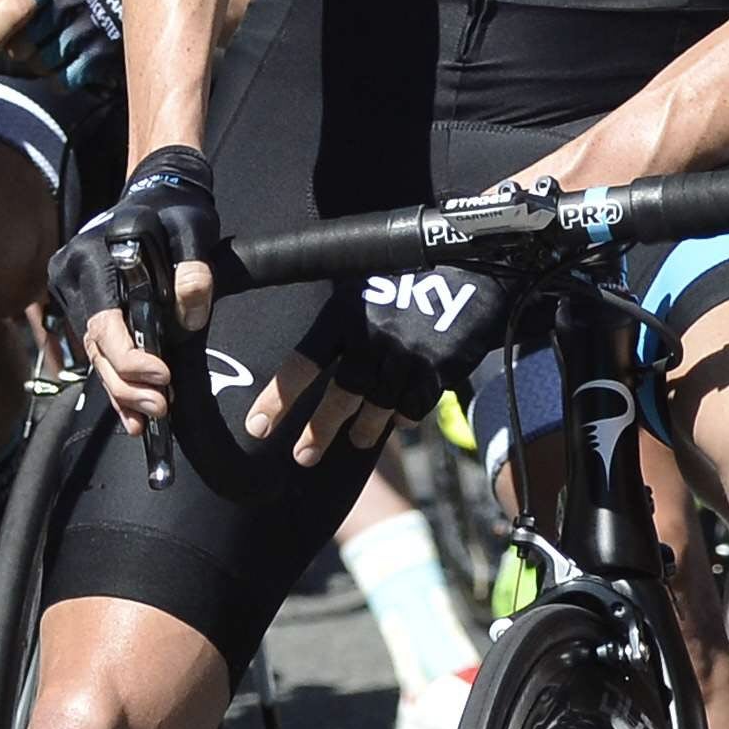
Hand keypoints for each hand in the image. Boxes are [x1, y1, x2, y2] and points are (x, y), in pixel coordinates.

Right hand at [46, 145, 221, 432]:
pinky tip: (133, 412)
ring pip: (93, 353)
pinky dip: (116, 377)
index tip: (162, 377)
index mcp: (92, 257)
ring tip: (148, 421)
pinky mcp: (83, 303)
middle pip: (94, 345)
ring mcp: (72, 291)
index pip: (103, 320)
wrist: (157, 191)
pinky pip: (97, 348)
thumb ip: (194, 270)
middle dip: (126, 384)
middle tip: (160, 409)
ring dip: (120, 389)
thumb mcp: (193, 230)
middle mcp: (71, 275)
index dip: (129, 356)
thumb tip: (189, 318)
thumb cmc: (175, 209)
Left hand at [254, 259, 506, 460]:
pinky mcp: (437, 368)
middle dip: (318, 430)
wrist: (472, 272)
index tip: (257, 428)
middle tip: (303, 456)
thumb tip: (303, 365)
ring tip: (358, 439)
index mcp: (344, 314)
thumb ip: (336, 327)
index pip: (302, 363)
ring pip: (376, 406)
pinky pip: (412, 406)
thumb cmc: (406, 281)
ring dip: (364, 429)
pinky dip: (403, 418)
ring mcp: (405, 354)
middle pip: (340, 394)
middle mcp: (372, 335)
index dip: (277, 399)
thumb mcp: (361, 290)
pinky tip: (398, 420)